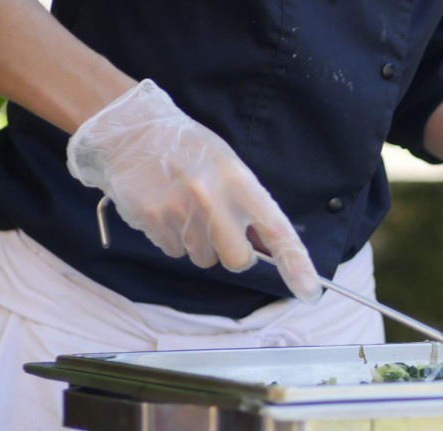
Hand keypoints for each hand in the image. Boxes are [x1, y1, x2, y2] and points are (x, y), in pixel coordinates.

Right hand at [66, 79, 320, 302]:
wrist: (132, 128)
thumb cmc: (189, 150)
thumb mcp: (229, 167)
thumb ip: (249, 206)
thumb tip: (268, 248)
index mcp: (239, 182)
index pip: (277, 230)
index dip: (297, 264)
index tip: (310, 292)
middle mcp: (211, 198)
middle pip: (238, 260)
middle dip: (234, 255)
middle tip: (220, 229)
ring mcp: (179, 211)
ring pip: (202, 258)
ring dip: (198, 242)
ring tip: (184, 207)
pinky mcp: (150, 220)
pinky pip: (172, 250)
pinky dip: (171, 237)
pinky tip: (164, 208)